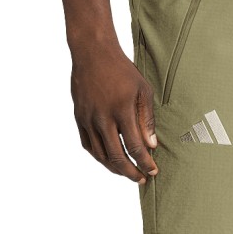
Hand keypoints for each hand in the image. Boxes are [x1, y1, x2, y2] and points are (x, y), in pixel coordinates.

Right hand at [70, 47, 158, 183]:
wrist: (93, 54)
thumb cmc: (122, 71)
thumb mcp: (142, 90)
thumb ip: (146, 119)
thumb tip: (151, 145)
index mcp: (121, 110)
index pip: (135, 146)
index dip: (145, 162)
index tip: (153, 171)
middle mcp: (102, 118)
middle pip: (116, 156)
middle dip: (131, 172)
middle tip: (142, 179)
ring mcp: (88, 119)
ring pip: (100, 154)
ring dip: (114, 168)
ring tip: (127, 173)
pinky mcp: (79, 118)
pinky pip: (88, 145)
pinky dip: (99, 157)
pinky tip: (109, 161)